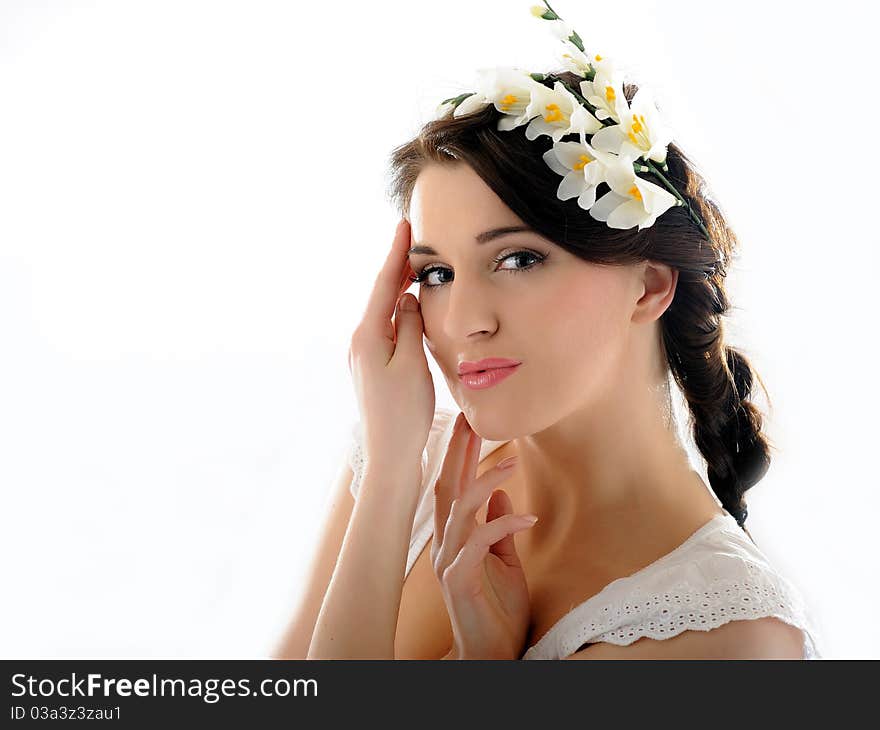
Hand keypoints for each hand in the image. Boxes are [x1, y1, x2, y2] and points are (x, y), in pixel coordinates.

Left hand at [348, 218, 434, 476]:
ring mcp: (363, 355)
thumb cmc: (404, 413)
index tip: (404, 225)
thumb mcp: (412, 364)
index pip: (384, 285)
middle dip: (397, 267)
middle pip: (380, 295)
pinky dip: (397, 312)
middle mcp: (359, 342)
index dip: (396, 254)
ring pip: (383, 312)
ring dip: (398, 289)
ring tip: (414, 265)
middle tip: (413, 238)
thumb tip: (405, 299)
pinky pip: (385, 329)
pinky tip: (409, 307)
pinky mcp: (371, 367)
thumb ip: (408, 325)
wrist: (389, 454)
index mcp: (367, 336)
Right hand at [431, 412, 537, 659]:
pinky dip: (503, 525)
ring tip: (512, 459)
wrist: (490, 653)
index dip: (459, 454)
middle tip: (471, 417)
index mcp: (454, 537)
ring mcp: (449, 561)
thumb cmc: (497, 610)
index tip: (469, 423)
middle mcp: (445, 544)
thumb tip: (500, 494)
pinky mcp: (459, 579)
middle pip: (447, 487)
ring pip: (459, 509)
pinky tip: (529, 517)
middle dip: (458, 451)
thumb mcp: (505, 562)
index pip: (453, 487)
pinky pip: (479, 542)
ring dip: (485, 480)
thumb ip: (499, 528)